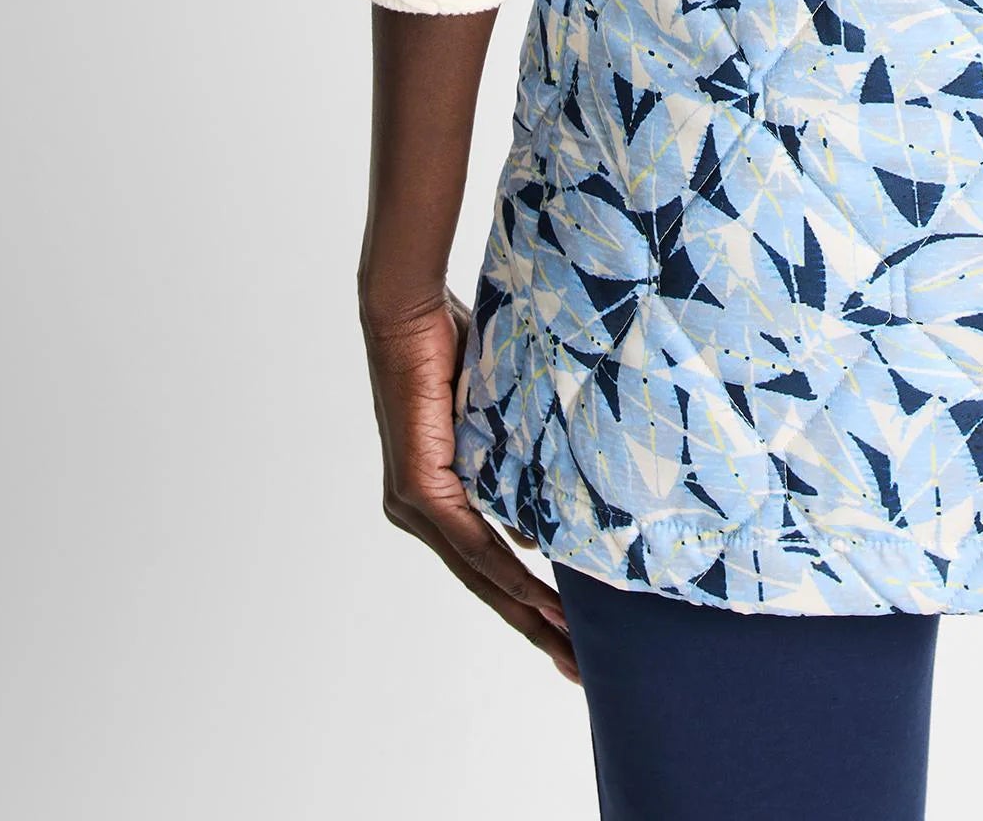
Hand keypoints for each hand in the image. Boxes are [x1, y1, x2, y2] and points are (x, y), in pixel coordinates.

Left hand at [363, 290, 578, 682]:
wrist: (405, 313)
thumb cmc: (447, 345)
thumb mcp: (493, 416)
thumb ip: (512, 464)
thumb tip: (540, 524)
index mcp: (435, 497)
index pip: (485, 563)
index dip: (525, 602)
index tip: (566, 634)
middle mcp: (418, 512)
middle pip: (484, 584)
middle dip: (534, 629)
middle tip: (577, 668)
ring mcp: (414, 506)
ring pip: (478, 575)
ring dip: (526, 613)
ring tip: (568, 645)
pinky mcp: (418, 491)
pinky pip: (469, 544)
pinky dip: (505, 573)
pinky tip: (538, 599)